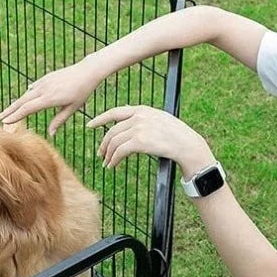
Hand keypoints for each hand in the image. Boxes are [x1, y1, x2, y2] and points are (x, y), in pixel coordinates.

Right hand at [0, 58, 104, 135]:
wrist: (87, 71)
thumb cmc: (82, 91)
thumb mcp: (73, 108)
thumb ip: (59, 120)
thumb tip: (50, 134)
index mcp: (50, 98)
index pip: (28, 108)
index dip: (15, 116)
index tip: (6, 122)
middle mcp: (44, 89)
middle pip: (22, 101)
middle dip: (10, 110)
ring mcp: (44, 82)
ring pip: (26, 94)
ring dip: (16, 103)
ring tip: (7, 111)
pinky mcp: (46, 78)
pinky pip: (33, 88)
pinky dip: (26, 95)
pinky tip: (22, 99)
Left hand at [88, 105, 214, 173]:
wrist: (186, 144)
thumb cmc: (175, 135)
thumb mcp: (159, 120)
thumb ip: (143, 119)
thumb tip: (128, 120)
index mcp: (142, 110)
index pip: (115, 112)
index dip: (100, 119)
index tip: (90, 126)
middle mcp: (139, 116)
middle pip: (112, 131)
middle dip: (104, 144)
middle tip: (100, 154)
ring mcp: (139, 128)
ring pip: (114, 142)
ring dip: (108, 155)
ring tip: (106, 163)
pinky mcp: (139, 141)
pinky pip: (119, 151)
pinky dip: (113, 160)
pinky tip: (112, 166)